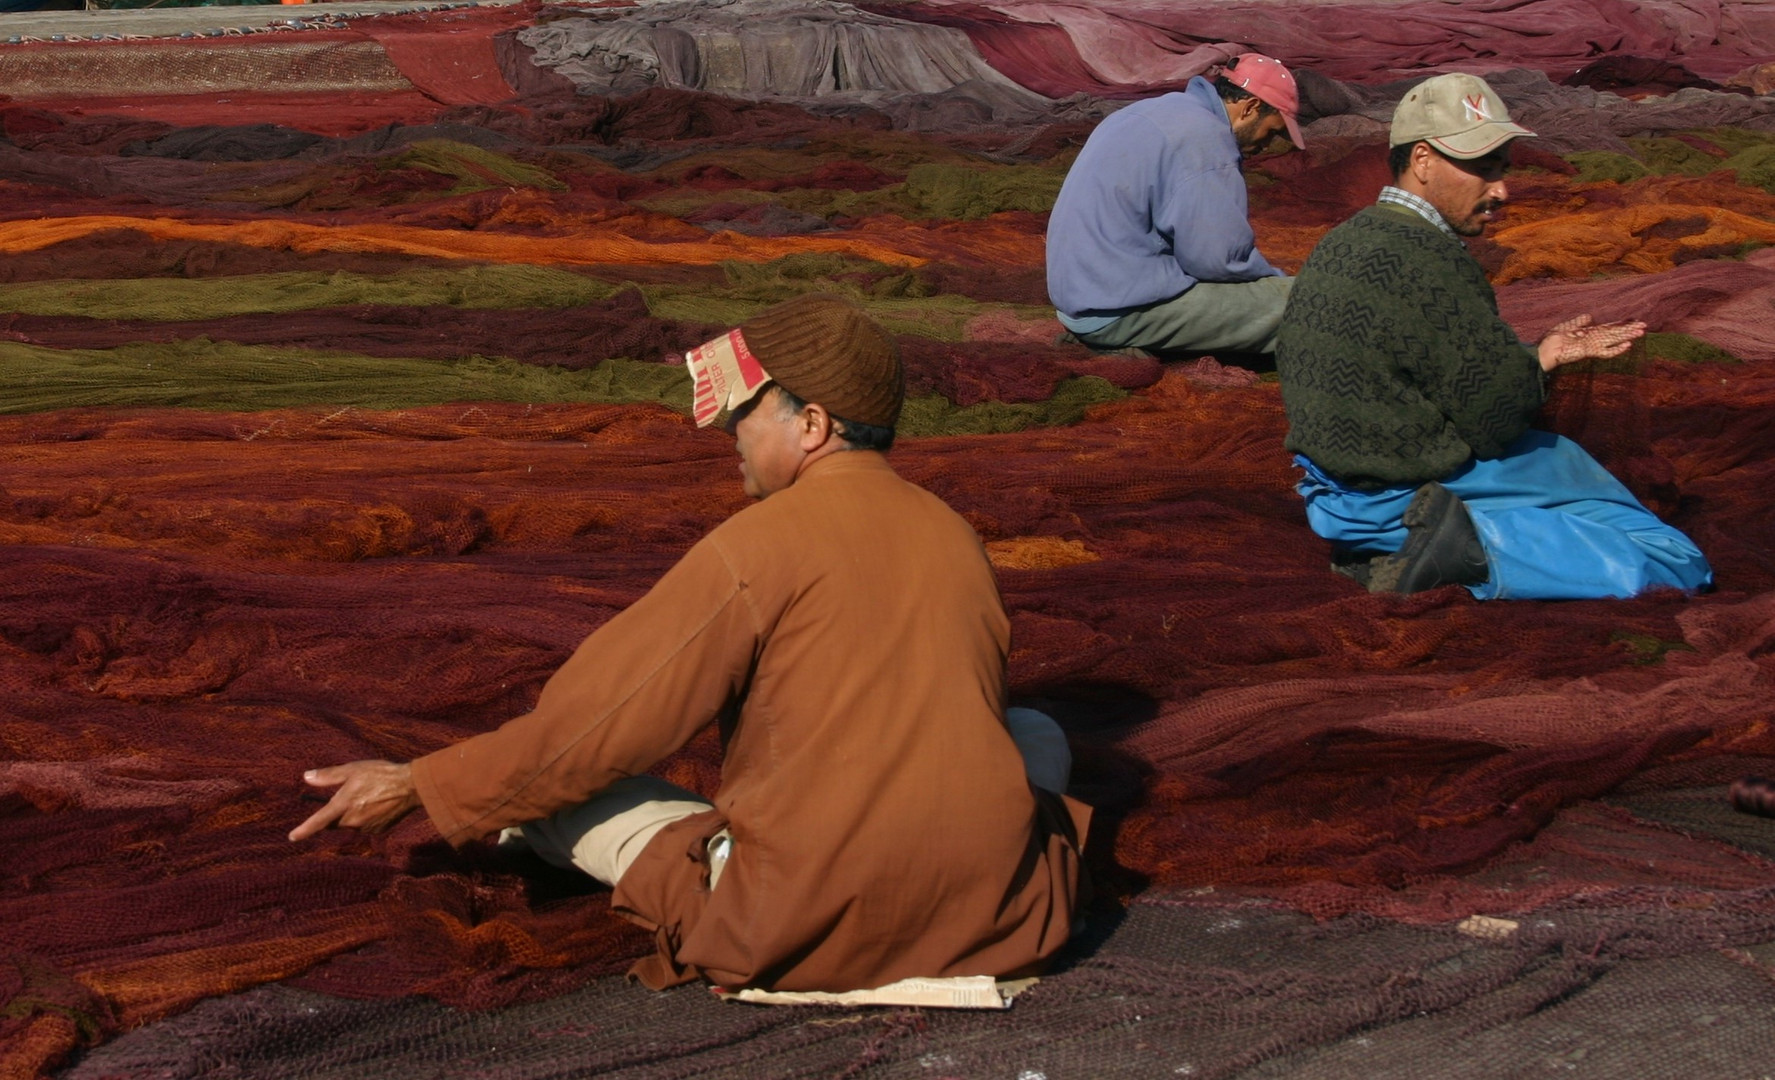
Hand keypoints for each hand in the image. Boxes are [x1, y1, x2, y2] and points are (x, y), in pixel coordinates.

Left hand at [288, 760, 419, 841]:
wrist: (411, 786)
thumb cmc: (381, 774)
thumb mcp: (352, 769)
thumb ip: (328, 776)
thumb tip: (306, 777)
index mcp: (343, 805)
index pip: (318, 821)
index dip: (304, 830)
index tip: (292, 837)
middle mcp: (353, 820)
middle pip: (335, 823)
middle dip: (335, 813)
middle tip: (348, 796)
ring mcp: (366, 827)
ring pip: (350, 824)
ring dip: (352, 814)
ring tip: (368, 796)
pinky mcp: (378, 830)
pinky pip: (365, 826)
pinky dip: (366, 818)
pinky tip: (377, 804)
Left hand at [1537, 315, 1645, 370]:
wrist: (1544, 350)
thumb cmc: (1552, 340)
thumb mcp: (1566, 326)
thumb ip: (1578, 322)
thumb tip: (1589, 316)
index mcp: (1588, 333)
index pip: (1608, 328)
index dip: (1620, 324)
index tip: (1633, 321)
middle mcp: (1592, 339)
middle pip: (1614, 333)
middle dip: (1628, 329)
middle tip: (1644, 326)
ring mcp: (1591, 346)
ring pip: (1613, 340)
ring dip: (1627, 336)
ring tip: (1641, 333)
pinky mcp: (1588, 352)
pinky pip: (1605, 352)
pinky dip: (1616, 349)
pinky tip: (1628, 345)